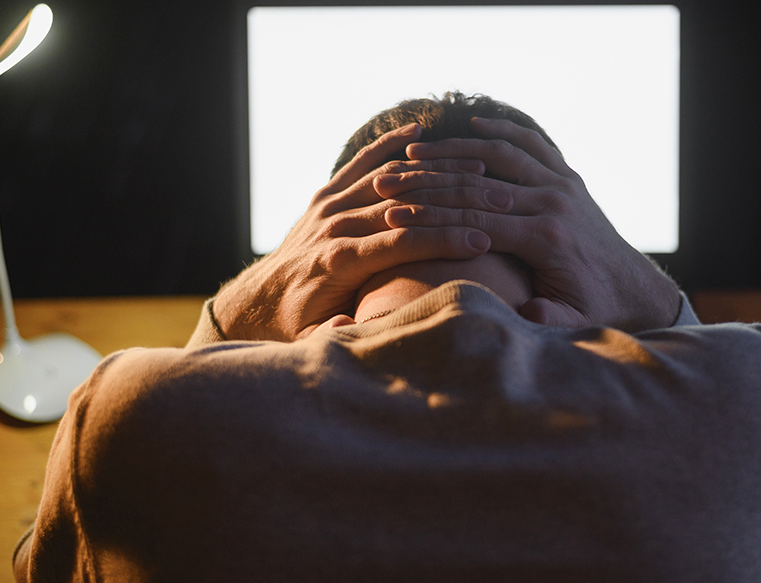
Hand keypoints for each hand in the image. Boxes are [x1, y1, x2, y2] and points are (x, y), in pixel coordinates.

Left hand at [212, 124, 501, 340]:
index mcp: (338, 261)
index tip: (482, 240)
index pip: (401, 243)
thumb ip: (335, 334)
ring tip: (477, 166)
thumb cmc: (299, 324)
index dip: (442, 241)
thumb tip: (350, 326)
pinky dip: (389, 145)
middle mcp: (334, 226)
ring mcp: (329, 205)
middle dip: (453, 202)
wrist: (263, 299)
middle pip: (403, 206)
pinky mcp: (326, 194)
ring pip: (388, 178)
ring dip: (433, 170)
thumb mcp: (311, 341)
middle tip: (498, 198)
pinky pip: (361, 163)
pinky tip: (418, 133)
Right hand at [377, 117, 680, 331]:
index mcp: (548, 238)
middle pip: (481, 183)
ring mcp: (564, 183)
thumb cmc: (595, 309)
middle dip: (432, 180)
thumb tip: (530, 310)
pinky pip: (531, 144)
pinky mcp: (569, 177)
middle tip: (390, 177)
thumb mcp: (574, 323)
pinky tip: (473, 124)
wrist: (633, 289)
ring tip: (416, 150)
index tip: (392, 215)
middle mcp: (556, 202)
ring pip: (503, 154)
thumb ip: (550, 318)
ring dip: (457, 149)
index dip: (433, 217)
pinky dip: (502, 130)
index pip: (477, 220)